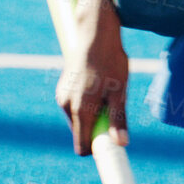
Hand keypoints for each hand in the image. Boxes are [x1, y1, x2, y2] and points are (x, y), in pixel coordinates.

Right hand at [57, 16, 128, 156]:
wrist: (95, 34)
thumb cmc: (111, 61)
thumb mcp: (120, 91)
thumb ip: (118, 119)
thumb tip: (121, 144)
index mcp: (80, 109)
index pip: (82, 146)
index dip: (97, 149)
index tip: (111, 143)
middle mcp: (66, 106)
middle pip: (82, 133)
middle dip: (97, 127)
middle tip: (113, 106)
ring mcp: (62, 97)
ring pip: (79, 119)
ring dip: (93, 113)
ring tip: (106, 90)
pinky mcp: (62, 89)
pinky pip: (75, 107)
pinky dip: (86, 103)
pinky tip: (97, 84)